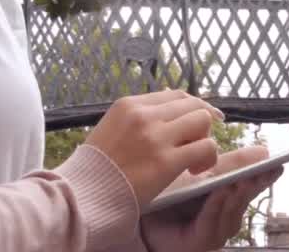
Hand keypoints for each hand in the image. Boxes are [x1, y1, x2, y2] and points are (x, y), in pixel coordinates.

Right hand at [84, 89, 224, 208]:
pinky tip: (194, 170)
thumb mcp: (111, 128)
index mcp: (129, 105)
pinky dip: (207, 157)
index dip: (192, 107)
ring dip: (205, 138)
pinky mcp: (166, 161)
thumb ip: (137, 118)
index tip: (200, 119)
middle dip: (200, 123)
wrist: (82, 194)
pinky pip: (205, 147)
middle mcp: (144, 115)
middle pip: (192, 104)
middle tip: (196, 143)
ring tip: (194, 159)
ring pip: (202, 120)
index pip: (175, 95)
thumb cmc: (96, 167)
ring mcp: (156, 137)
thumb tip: (167, 109)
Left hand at [140, 145, 282, 251]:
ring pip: (231, 210)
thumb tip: (241, 134)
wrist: (142, 223)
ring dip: (237, 193)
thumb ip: (219, 160)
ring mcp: (217, 230)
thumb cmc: (170, 197)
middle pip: (245, 197)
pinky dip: (216, 207)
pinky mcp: (202, 242)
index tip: (278, 162)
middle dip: (254, 181)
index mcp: (230, 198)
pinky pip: (212, 222)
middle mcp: (228, 215)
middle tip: (265, 167)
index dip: (265, 174)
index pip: (252, 184)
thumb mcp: (197, 174)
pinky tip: (220, 192)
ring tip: (244, 177)